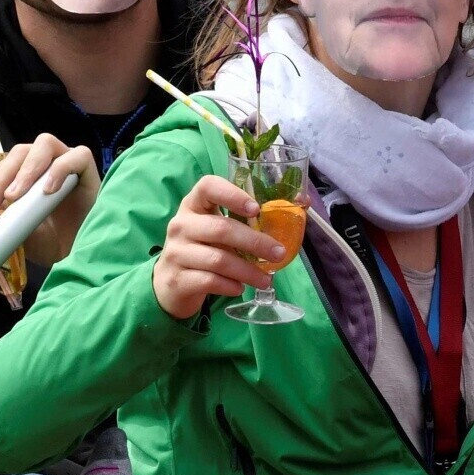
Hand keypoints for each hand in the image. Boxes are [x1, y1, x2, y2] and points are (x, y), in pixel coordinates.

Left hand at [0, 136, 100, 272]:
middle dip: (1, 178)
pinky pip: (75, 156)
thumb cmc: (47, 239)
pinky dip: (59, 169)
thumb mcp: (9, 228)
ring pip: (44, 143)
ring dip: (27, 169)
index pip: (2, 164)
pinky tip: (48, 191)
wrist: (78, 257)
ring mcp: (67, 162)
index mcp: (25, 172)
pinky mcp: (88, 169)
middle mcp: (45, 162)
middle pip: (20, 152)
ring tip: (17, 196)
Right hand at [152, 173, 284, 321]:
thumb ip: (248, 219)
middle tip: (279, 253)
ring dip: (248, 271)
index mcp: (193, 205)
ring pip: (218, 260)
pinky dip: (230, 285)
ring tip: (267, 280)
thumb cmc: (203, 249)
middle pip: (221, 228)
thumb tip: (304, 202)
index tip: (257, 209)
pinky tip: (241, 288)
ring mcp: (176, 253)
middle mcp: (181, 225)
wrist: (169, 283)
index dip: (233, 194)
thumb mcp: (218, 229)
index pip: (208, 186)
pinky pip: (210, 281)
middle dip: (255, 242)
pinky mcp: (177, 279)